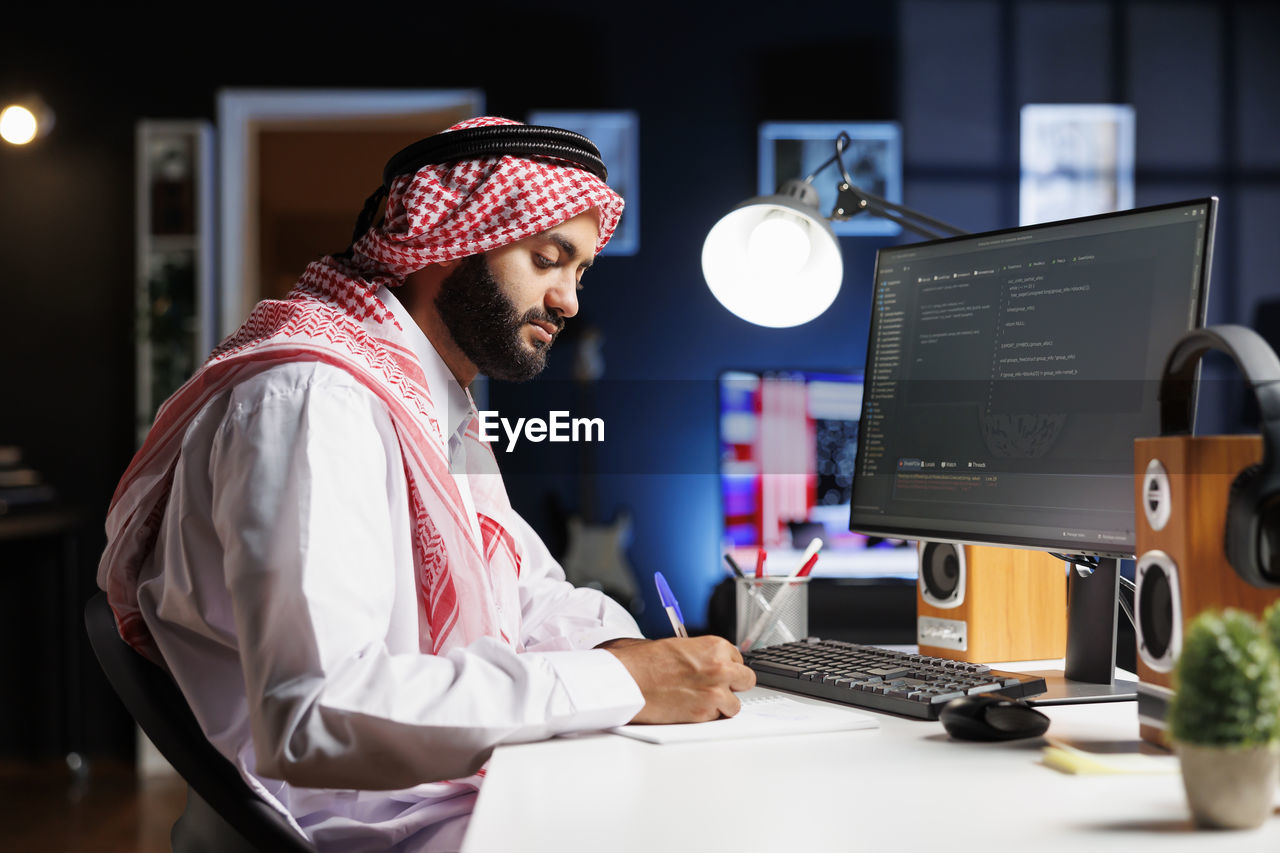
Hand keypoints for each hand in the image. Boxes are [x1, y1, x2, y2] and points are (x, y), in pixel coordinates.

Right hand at [597, 636, 755, 723]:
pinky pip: (717, 719)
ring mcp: (714, 693)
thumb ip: (697, 653)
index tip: (716, 670)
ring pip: (735, 705)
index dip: (725, 666)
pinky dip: (706, 717)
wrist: (624, 681)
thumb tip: (701, 660)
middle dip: (732, 684)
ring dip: (721, 704)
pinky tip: (690, 709)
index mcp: (713, 646)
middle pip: (746, 680)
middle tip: (716, 687)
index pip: (737, 658)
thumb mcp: (674, 644)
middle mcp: (720, 668)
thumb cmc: (640, 662)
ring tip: (700, 701)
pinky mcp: (704, 714)